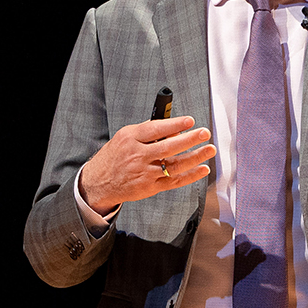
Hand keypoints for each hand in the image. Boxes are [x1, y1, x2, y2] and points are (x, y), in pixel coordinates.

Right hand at [79, 115, 215, 214]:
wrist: (98, 183)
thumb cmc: (113, 158)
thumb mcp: (124, 138)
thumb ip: (146, 132)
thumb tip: (172, 128)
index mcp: (130, 139)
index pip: (155, 129)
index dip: (174, 124)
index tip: (189, 121)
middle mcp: (138, 156)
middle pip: (168, 147)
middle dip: (189, 139)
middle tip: (204, 133)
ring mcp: (145, 173)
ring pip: (175, 165)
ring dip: (195, 157)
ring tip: (209, 149)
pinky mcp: (150, 187)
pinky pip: (174, 181)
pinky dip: (190, 176)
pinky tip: (202, 169)